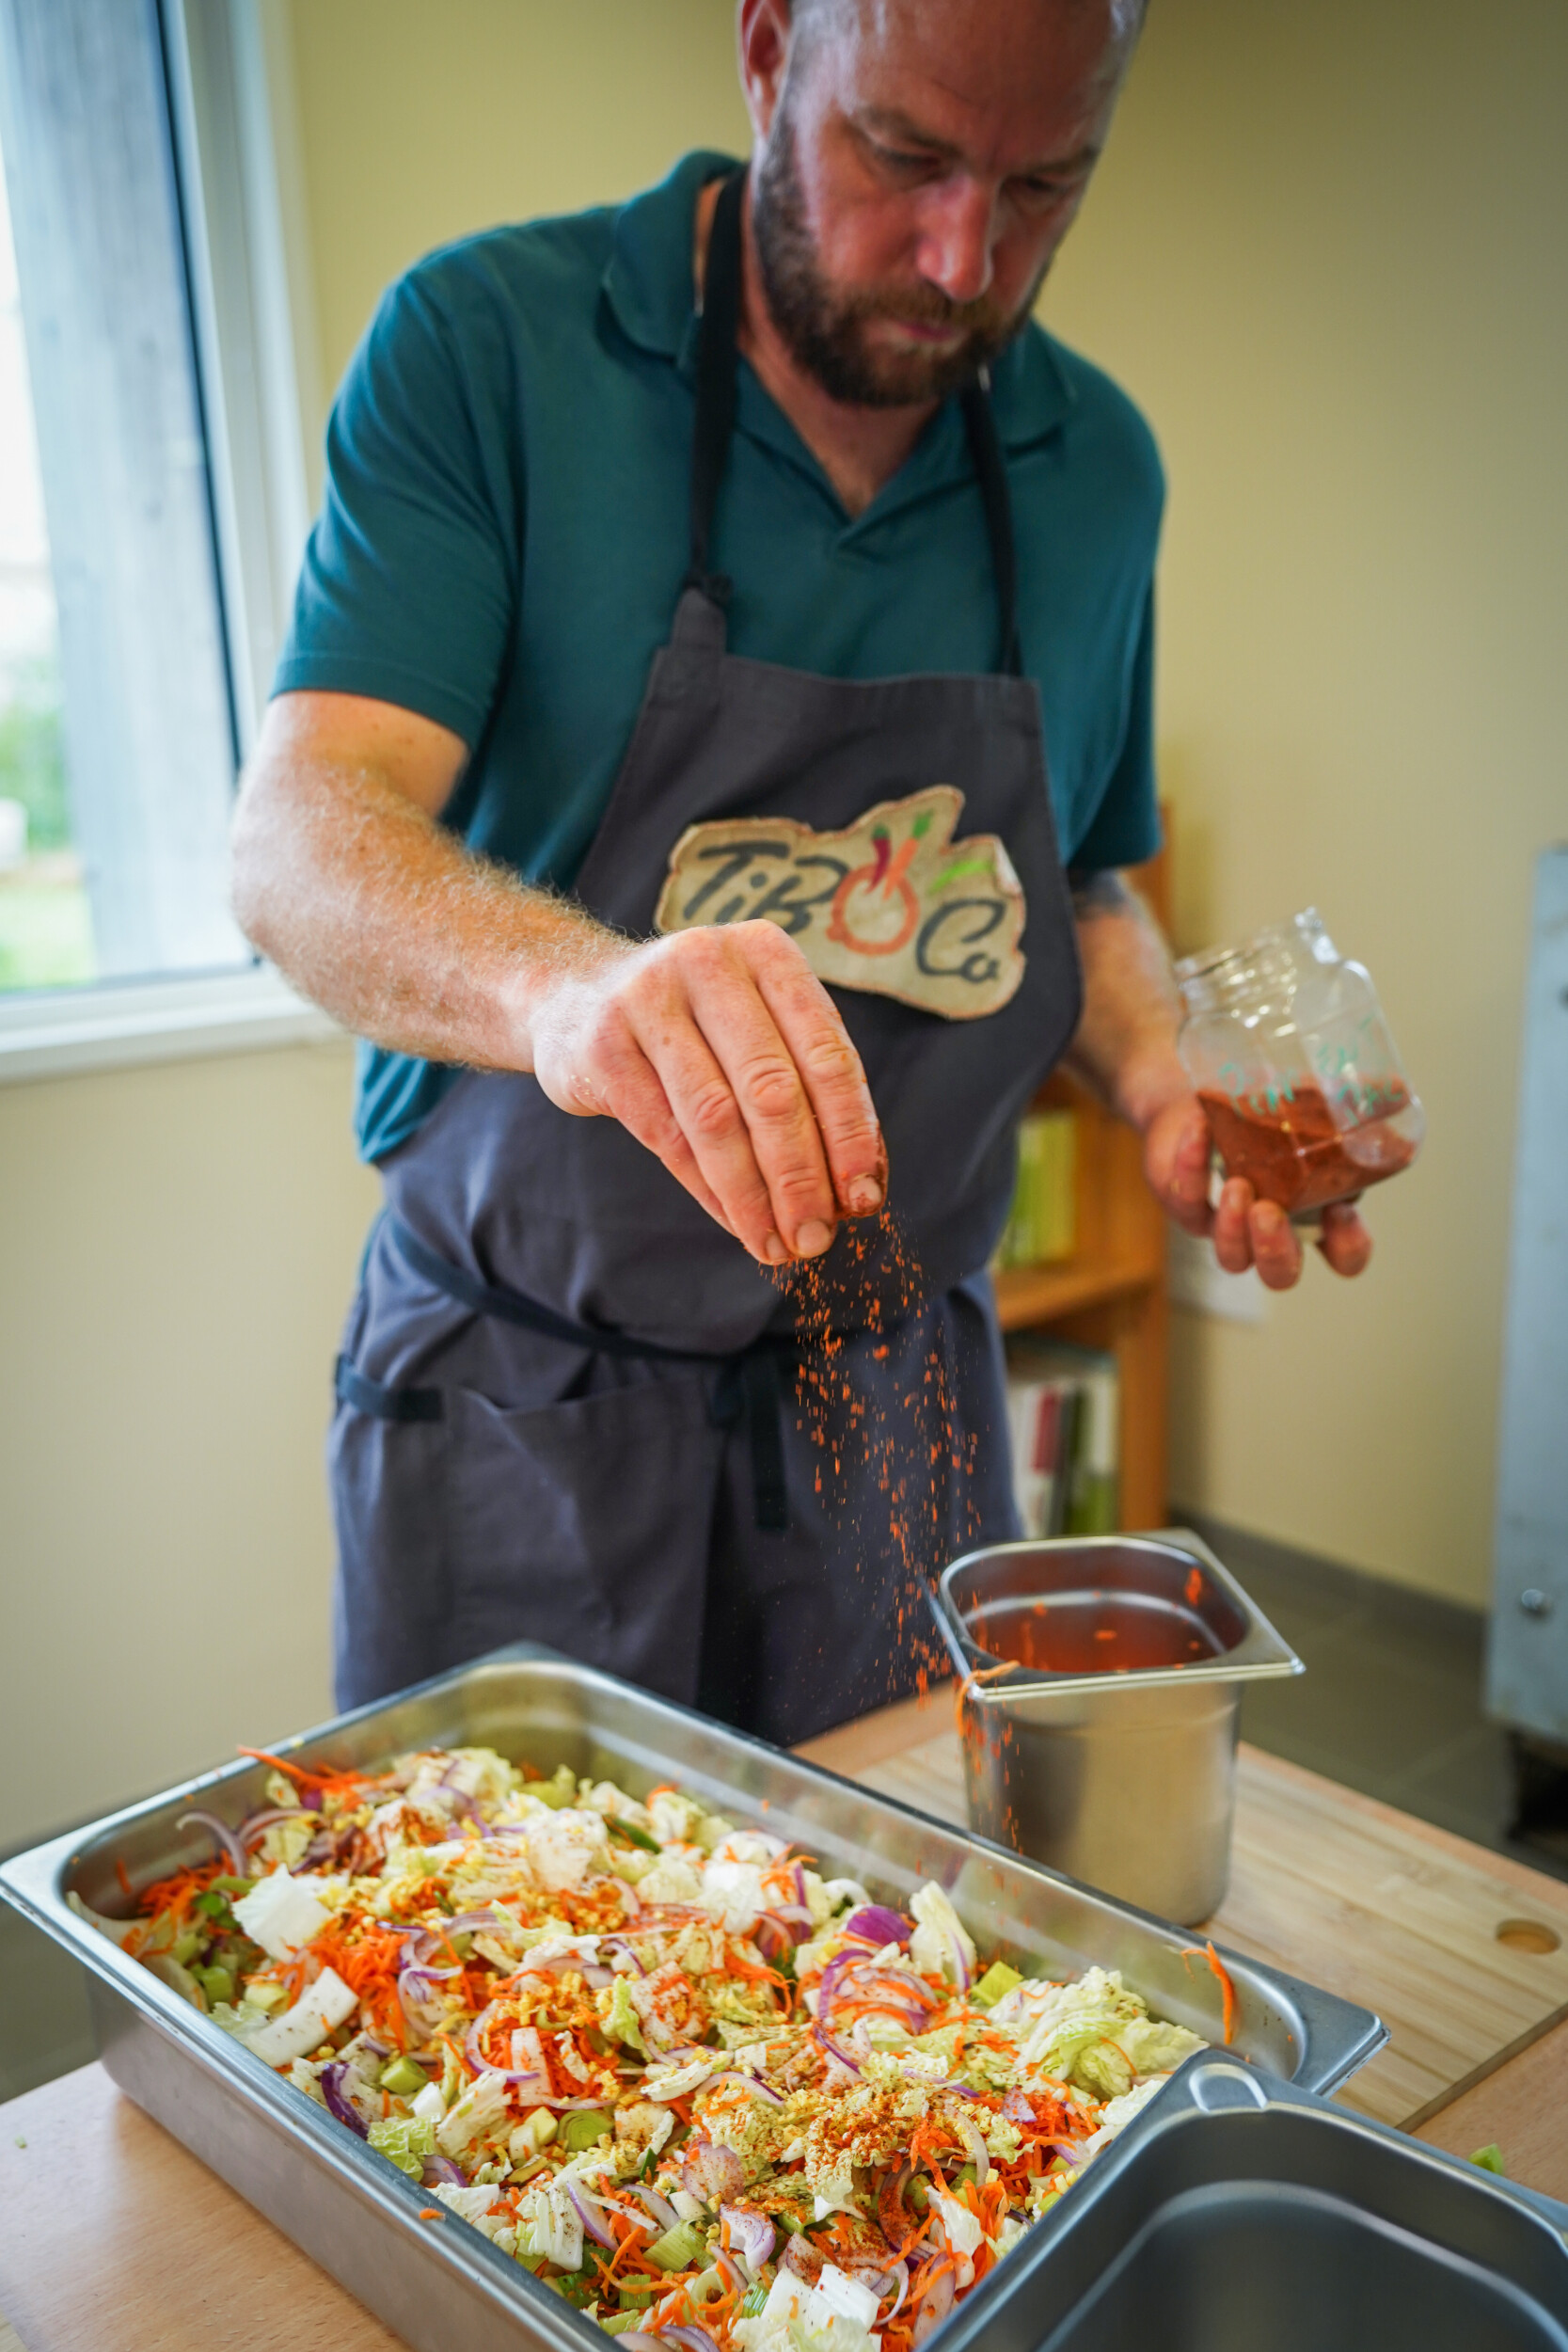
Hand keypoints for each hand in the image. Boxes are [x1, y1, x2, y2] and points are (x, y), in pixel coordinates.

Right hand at [527, 919, 885, 1263]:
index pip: (826, 1053)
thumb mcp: (757, 1026)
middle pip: (771, 1089)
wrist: (576, 997)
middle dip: (800, 1175)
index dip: (850, 1132)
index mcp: (767, 953)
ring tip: (776, 1243)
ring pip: (716, 1117)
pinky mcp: (602, 1045)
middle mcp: (709, 962)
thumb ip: (807, 1086)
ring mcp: (647, 999)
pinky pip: (665, 1134)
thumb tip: (860, 1187)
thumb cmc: (696, 1024)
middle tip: (817, 1237)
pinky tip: (733, 1220)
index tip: (864, 1197)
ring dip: (752, 1194)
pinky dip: (707, 1188)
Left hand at [1143, 1093, 1372, 1289]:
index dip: (1348, 1247)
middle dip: (1276, 1250)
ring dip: (1233, 1226)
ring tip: (1237, 1185)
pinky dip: (1192, 1168)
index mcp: (1316, 1214)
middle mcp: (1271, 1230)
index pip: (1345, 1256)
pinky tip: (1200, 1131)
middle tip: (1269, 1213)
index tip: (1341, 1211)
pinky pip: (1185, 1202)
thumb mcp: (1313, 1104)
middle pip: (1279, 1274)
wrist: (1204, 1099)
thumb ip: (1351, 1102)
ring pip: (1231, 1256)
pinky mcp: (1185, 1204)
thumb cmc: (1267, 1111)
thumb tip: (1395, 1088)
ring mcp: (1227, 1224)